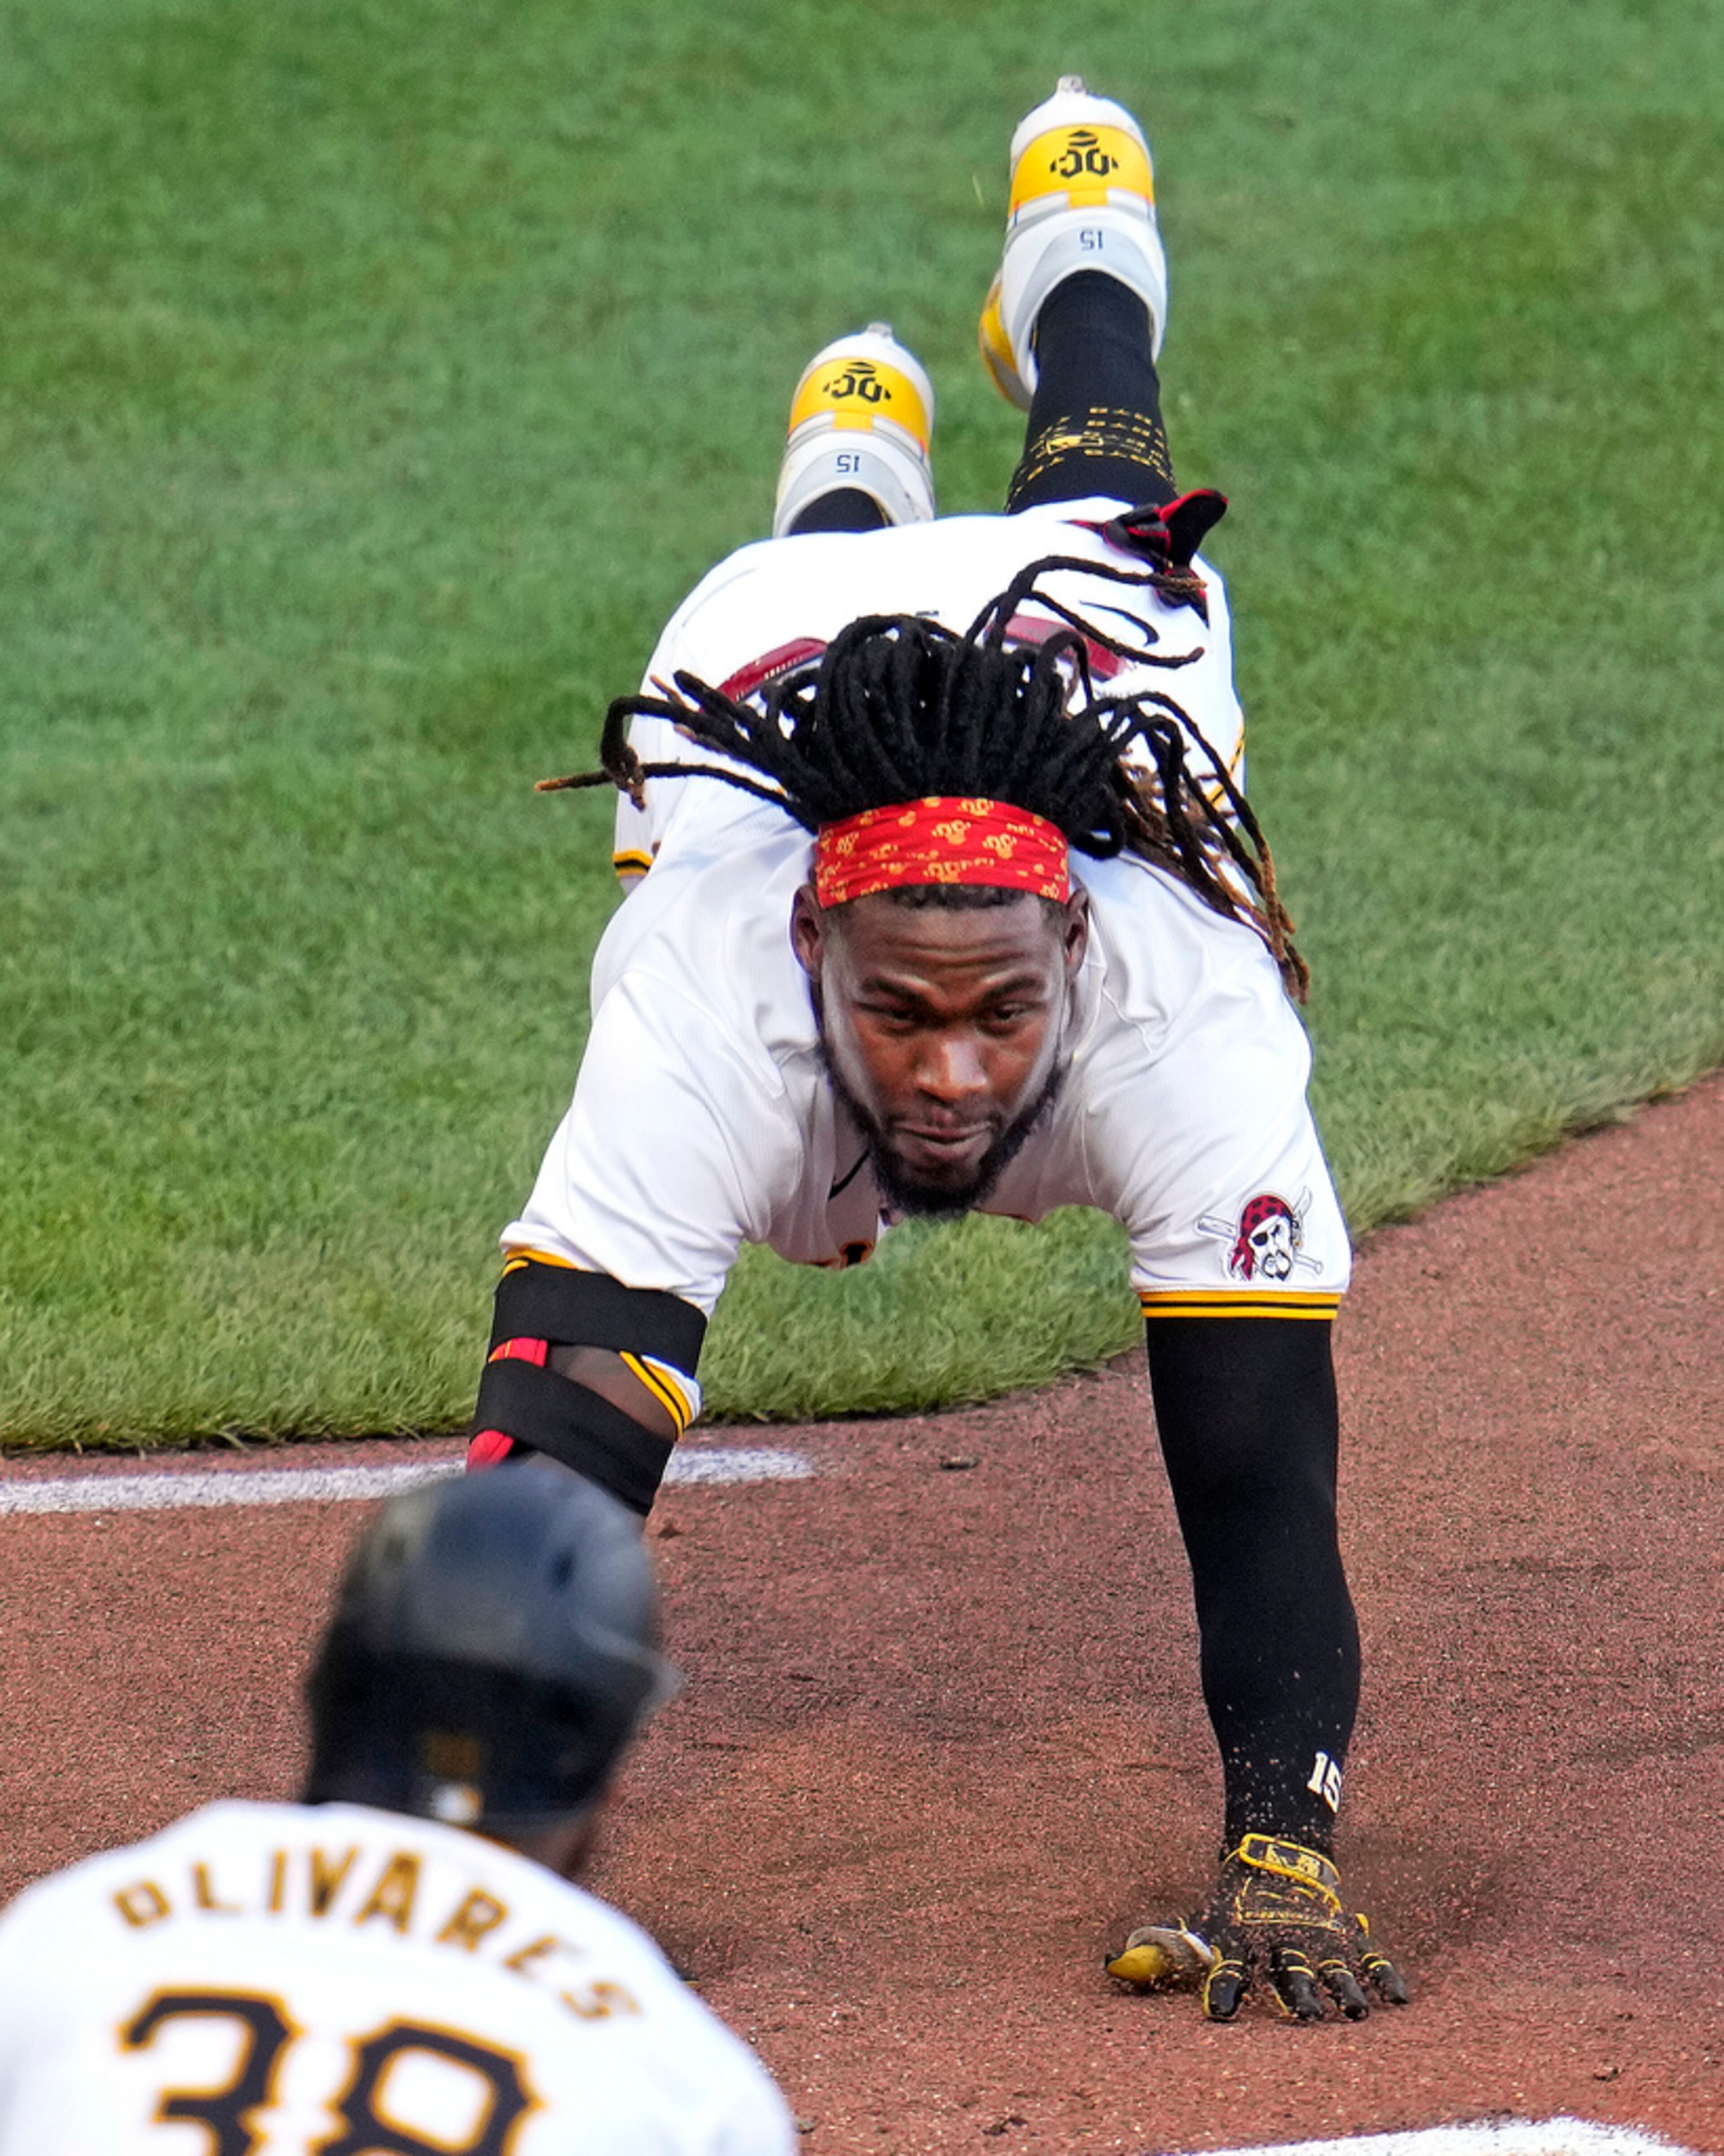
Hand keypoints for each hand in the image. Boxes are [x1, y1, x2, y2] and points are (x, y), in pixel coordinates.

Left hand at [1106, 1833, 1409, 2021]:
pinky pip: (1371, 1957)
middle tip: (1306, 2015)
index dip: (1222, 1991)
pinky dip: (1386, 1975)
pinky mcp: (1345, 1935)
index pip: (1227, 1971)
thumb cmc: (1234, 1903)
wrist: (1274, 1853)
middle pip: (1289, 1973)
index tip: (1218, 2016)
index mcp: (1243, 1944)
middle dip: (1297, 1994)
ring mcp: (1318, 1940)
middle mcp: (1282, 1944)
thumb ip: (1169, 1948)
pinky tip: (1399, 1998)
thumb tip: (1114, 1964)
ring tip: (1355, 2012)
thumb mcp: (1204, 1921)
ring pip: (1334, 1968)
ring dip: (1344, 1990)